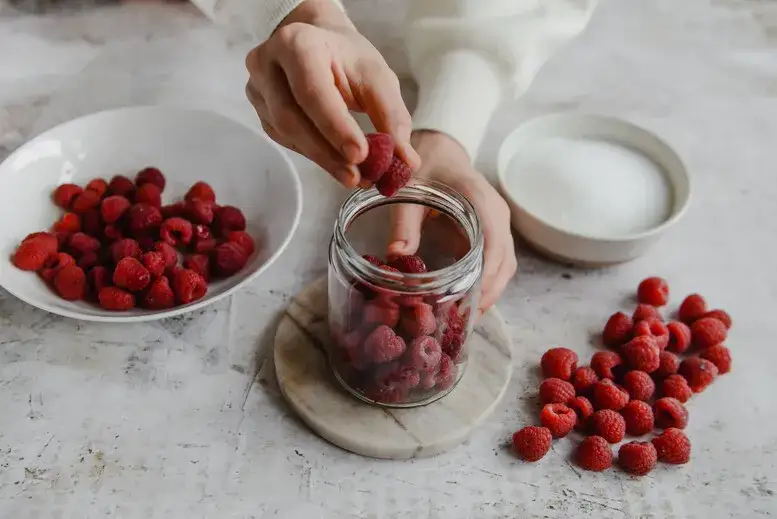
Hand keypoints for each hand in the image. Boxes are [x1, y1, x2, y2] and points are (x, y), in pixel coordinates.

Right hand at [244, 0, 419, 187]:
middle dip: (328, 152)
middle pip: (292, 118)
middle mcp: (267, 64)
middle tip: (358, 176)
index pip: (312, 91)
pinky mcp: (261, 112)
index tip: (361, 154)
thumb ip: (392, 116)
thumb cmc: (347, 57)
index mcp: (297, 43)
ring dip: (322, 160)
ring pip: (286, 134)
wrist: (318, 42)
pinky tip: (336, 164)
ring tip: (354, 176)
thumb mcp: (376, 77)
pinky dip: (313, 156)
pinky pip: (286, 141)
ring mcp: (258, 90)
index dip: (335, 126)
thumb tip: (407, 162)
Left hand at [388, 131, 516, 313]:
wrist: (441, 150)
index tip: (473, 297)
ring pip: (505, 264)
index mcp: (478, 198)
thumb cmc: (426, 166)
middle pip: (505, 259)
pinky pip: (497, 262)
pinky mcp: (492, 233)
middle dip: (489, 290)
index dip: (487, 271)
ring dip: (490, 291)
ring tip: (466, 316)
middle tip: (465, 317)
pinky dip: (487, 283)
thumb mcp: (409, 190)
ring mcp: (498, 223)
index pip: (493, 239)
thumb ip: (403, 222)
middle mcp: (496, 213)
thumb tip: (395, 256)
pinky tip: (467, 300)